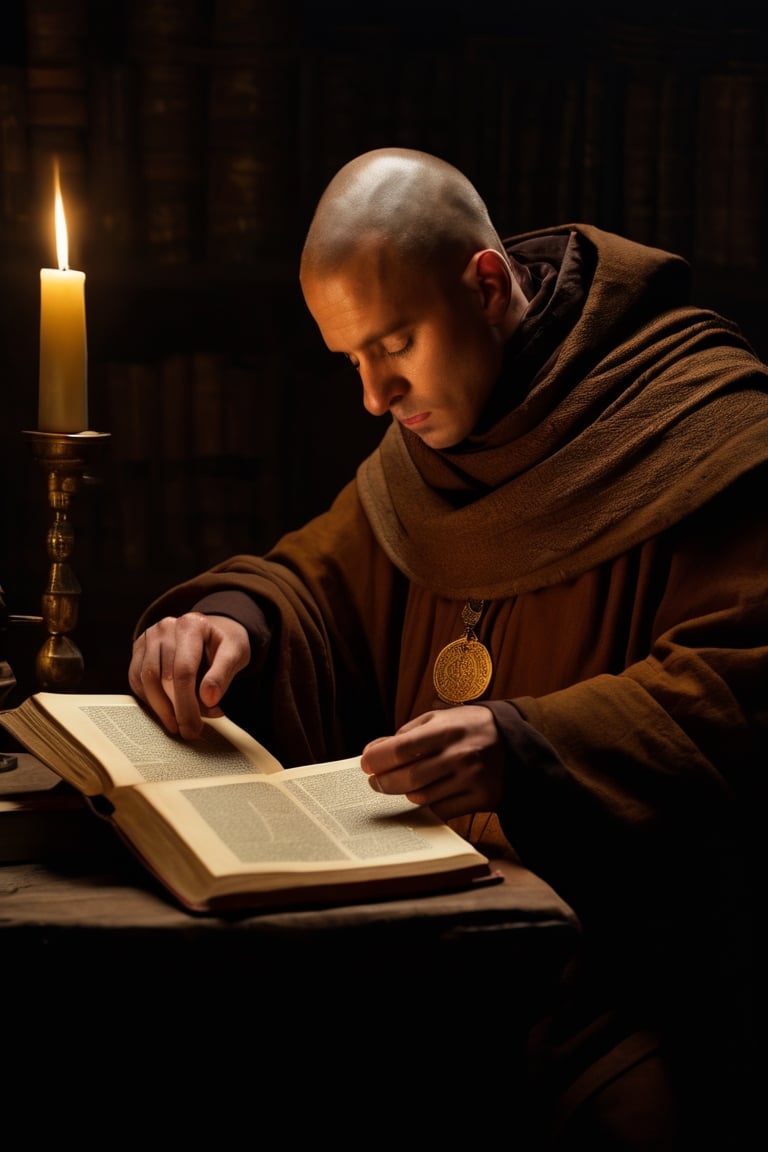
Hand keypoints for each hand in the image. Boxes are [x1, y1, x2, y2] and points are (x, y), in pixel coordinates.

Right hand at [129, 613, 250, 739]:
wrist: (212, 632)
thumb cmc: (224, 644)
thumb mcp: (236, 654)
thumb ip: (223, 675)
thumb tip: (208, 699)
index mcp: (192, 625)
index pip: (183, 670)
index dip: (187, 704)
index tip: (194, 727)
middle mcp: (166, 627)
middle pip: (162, 677)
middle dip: (175, 710)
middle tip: (188, 731)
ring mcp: (149, 637)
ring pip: (145, 680)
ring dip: (160, 708)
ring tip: (178, 723)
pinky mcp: (139, 649)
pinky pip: (137, 680)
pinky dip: (150, 700)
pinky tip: (167, 710)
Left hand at [361, 705, 504, 820]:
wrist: (513, 743)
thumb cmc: (468, 727)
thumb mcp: (440, 719)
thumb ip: (407, 733)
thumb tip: (374, 751)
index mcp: (448, 730)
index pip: (402, 748)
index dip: (378, 759)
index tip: (365, 764)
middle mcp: (461, 755)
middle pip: (409, 778)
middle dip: (384, 782)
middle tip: (374, 782)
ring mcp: (472, 779)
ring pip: (422, 797)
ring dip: (404, 793)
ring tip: (400, 785)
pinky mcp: (482, 799)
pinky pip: (441, 810)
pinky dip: (426, 806)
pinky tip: (421, 796)